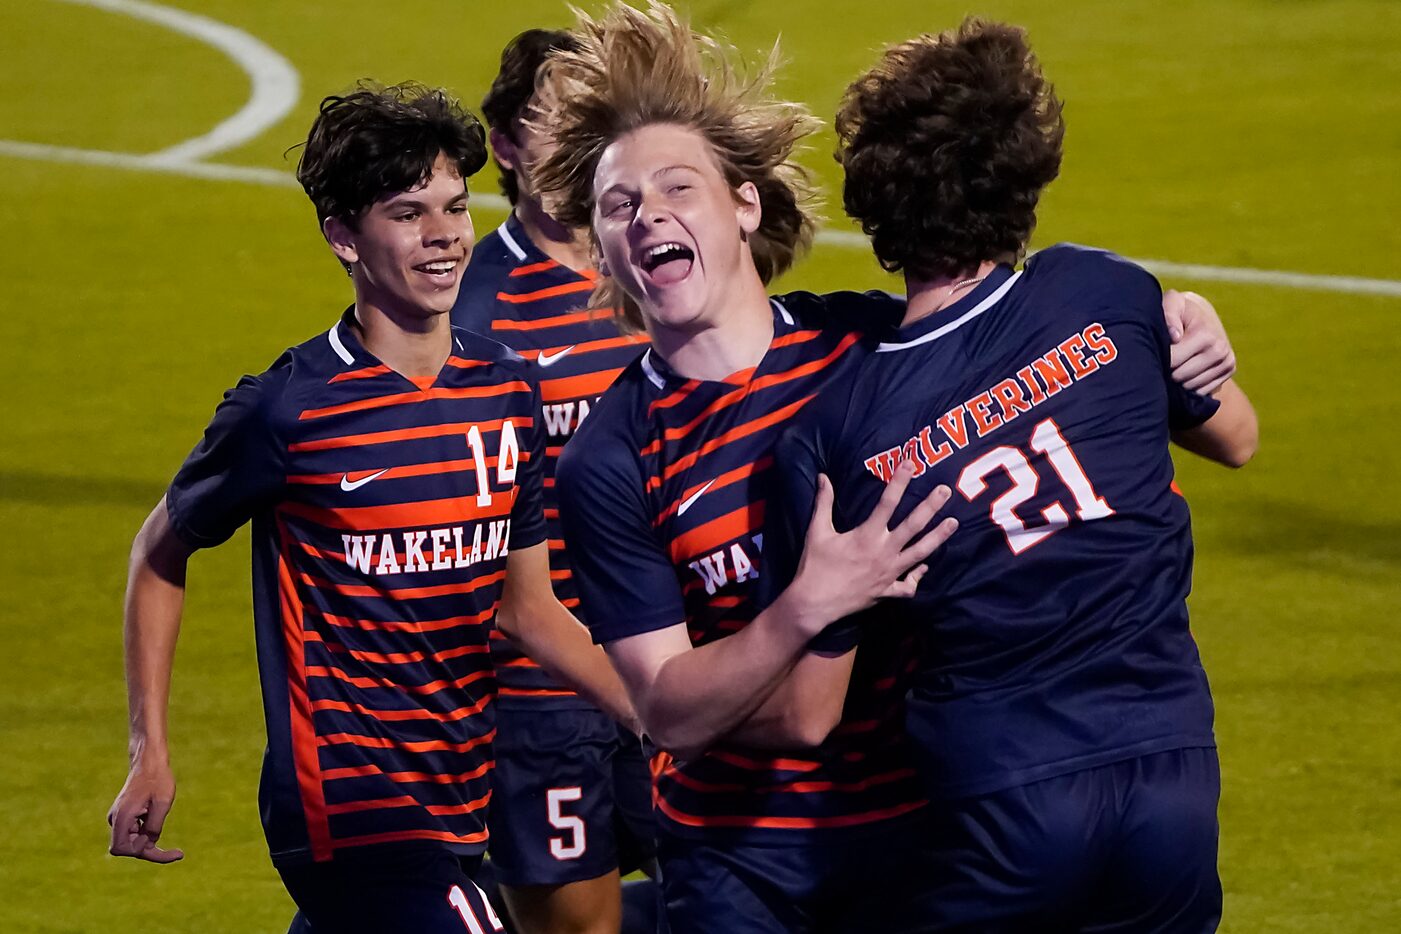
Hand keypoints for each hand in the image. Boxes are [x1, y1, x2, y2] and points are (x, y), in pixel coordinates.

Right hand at [108, 758, 182, 862]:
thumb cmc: (158, 779)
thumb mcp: (163, 803)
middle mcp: (116, 819)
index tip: (164, 849)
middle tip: (177, 852)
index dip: (141, 853)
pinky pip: (135, 833)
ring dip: (150, 839)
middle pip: (128, 848)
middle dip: (149, 849)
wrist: (150, 761)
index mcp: (122, 816)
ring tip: (165, 823)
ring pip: (132, 841)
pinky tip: (159, 818)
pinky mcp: (125, 816)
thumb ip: (155, 826)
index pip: (121, 849)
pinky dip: (148, 833)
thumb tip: (148, 844)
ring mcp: (119, 818)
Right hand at [787, 460, 956, 634]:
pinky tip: (924, 567)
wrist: (814, 603)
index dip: (899, 482)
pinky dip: (918, 576)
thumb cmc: (815, 566)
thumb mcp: (817, 531)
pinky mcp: (887, 591)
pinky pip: (908, 585)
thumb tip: (823, 477)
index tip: (910, 465)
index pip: (887, 503)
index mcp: (866, 535)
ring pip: (920, 553)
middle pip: (913, 525)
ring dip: (938, 537)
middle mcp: (883, 552)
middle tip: (946, 491)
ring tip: (954, 523)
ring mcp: (889, 573)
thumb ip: (823, 503)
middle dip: (931, 506)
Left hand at [1163, 289, 1235, 394]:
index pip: (1172, 361)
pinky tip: (1187, 371)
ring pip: (1191, 386)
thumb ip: (1168, 313)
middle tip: (1164, 359)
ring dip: (1178, 380)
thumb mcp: (1172, 303)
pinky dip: (1191, 385)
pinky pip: (1202, 390)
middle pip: (1180, 376)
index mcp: (1205, 334)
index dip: (1159, 358)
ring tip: (1175, 364)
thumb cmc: (1181, 311)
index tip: (1156, 351)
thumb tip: (1175, 336)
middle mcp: (1219, 349)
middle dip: (1168, 370)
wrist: (1204, 316)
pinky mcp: (1229, 370)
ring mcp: (1227, 361)